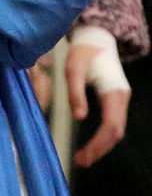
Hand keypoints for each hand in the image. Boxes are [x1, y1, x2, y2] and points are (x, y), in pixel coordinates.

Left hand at [66, 34, 130, 166]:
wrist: (96, 34)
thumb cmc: (83, 50)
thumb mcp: (73, 68)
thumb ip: (75, 92)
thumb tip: (79, 118)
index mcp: (114, 91)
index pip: (111, 126)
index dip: (98, 144)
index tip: (83, 156)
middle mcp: (122, 96)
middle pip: (116, 132)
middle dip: (100, 149)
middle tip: (81, 161)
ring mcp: (121, 97)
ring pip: (117, 129)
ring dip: (102, 145)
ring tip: (83, 156)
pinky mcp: (115, 97)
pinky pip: (113, 121)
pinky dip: (104, 135)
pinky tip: (91, 142)